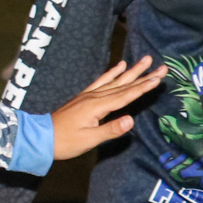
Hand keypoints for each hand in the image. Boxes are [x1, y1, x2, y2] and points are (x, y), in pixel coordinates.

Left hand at [51, 56, 166, 160]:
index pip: (125, 95)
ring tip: (145, 60)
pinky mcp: (84, 97)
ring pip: (114, 81)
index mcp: (97, 106)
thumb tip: (131, 120)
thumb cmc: (64, 142)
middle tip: (162, 66)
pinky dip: (111, 73)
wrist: (40, 138)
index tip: (158, 78)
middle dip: (143, 75)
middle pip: (123, 85)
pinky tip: (120, 66)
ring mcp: (88, 95)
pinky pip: (101, 82)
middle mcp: (94, 97)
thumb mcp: (89, 140)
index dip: (143, 87)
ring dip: (131, 71)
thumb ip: (110, 130)